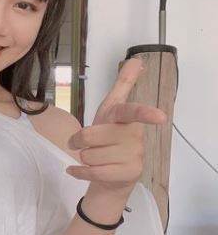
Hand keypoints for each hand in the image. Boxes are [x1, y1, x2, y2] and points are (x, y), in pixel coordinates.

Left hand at [66, 57, 166, 196]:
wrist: (113, 173)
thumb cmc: (109, 135)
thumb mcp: (112, 108)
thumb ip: (123, 84)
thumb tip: (136, 60)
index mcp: (126, 118)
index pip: (132, 112)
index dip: (144, 113)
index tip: (159, 116)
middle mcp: (134, 136)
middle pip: (90, 135)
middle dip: (79, 141)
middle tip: (84, 143)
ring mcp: (134, 156)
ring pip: (89, 155)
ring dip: (83, 157)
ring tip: (94, 156)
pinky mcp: (128, 174)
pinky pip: (93, 172)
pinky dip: (78, 171)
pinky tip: (75, 169)